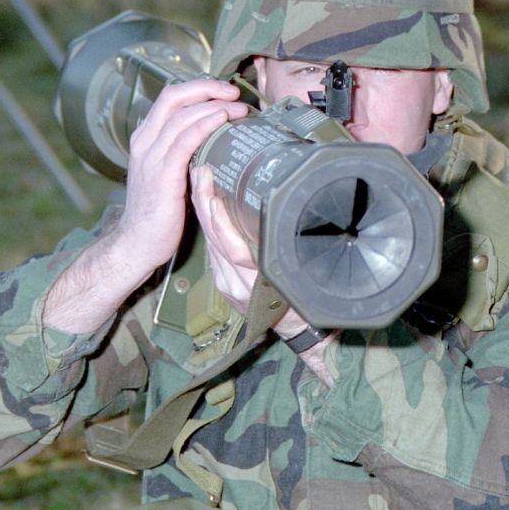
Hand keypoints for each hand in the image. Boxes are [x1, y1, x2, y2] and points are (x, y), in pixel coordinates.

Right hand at [44, 79, 247, 332]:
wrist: (137, 243)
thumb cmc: (157, 212)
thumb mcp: (168, 173)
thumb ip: (183, 152)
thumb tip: (215, 137)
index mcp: (145, 138)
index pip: (170, 97)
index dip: (199, 88)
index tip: (226, 92)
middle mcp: (145, 142)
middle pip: (174, 97)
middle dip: (208, 88)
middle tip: (235, 92)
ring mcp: (151, 157)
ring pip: (182, 115)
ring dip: (215, 106)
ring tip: (239, 107)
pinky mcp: (162, 174)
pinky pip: (185, 139)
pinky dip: (205, 124)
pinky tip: (222, 120)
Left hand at [192, 164, 334, 384]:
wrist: (302, 336)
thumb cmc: (308, 310)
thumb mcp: (303, 284)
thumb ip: (289, 259)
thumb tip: (288, 224)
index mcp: (252, 284)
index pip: (230, 247)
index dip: (220, 221)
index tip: (214, 196)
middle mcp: (233, 285)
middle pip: (213, 240)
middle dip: (204, 205)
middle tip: (200, 173)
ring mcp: (227, 286)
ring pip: (210, 243)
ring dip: (203, 211)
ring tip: (200, 180)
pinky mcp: (225, 285)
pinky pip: (214, 251)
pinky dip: (210, 226)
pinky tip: (207, 205)